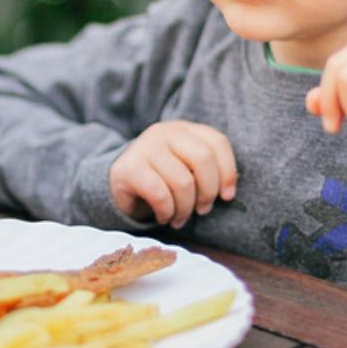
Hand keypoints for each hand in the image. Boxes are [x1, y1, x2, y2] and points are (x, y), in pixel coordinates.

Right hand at [109, 121, 236, 227]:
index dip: (228, 172)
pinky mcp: (129, 168)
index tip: (227, 196)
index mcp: (184, 129)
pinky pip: (160, 194)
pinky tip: (164, 216)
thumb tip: (228, 191)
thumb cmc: (161, 179)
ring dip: (186, 208)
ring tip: (180, 217)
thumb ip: (206, 171)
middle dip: (208, 192)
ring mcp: (145, 147)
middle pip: (203, 159)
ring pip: (183, 182)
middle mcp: (164, 132)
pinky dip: (167, 212)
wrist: (119, 184)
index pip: (217, 142)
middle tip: (203, 210)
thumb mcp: (186, 168)